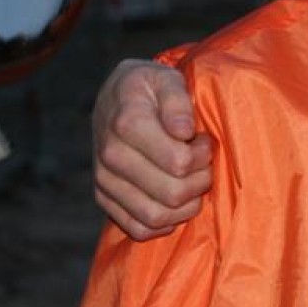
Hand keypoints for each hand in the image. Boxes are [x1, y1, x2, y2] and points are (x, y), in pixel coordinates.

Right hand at [93, 59, 213, 239]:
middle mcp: (111, 156)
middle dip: (200, 181)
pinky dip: (165, 223)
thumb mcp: (166, 78)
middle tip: (204, 163)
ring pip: (156, 217)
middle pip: (171, 193)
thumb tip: (184, 132)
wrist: (114, 97)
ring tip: (193, 181)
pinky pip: (138, 229)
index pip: (179, 163)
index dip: (202, 155)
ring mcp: (104, 180)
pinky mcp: (103, 198)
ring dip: (187, 205)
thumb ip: (177, 100)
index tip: (203, 139)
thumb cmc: (149, 86)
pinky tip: (177, 201)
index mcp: (127, 124)